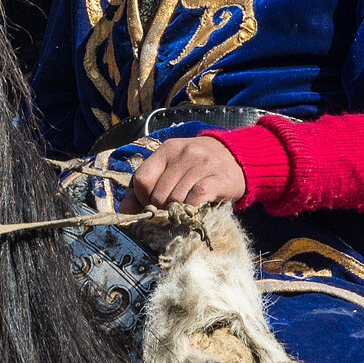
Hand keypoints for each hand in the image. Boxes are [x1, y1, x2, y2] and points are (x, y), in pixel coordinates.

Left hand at [120, 136, 246, 212]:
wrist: (240, 158)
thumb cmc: (199, 167)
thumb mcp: (172, 169)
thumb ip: (146, 187)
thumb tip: (123, 210)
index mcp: (167, 149)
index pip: (141, 179)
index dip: (143, 199)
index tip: (152, 205)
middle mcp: (183, 153)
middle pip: (158, 194)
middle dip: (160, 210)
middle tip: (170, 213)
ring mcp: (201, 165)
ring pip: (175, 200)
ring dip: (176, 213)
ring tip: (183, 212)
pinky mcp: (217, 179)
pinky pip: (194, 202)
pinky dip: (191, 211)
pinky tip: (195, 210)